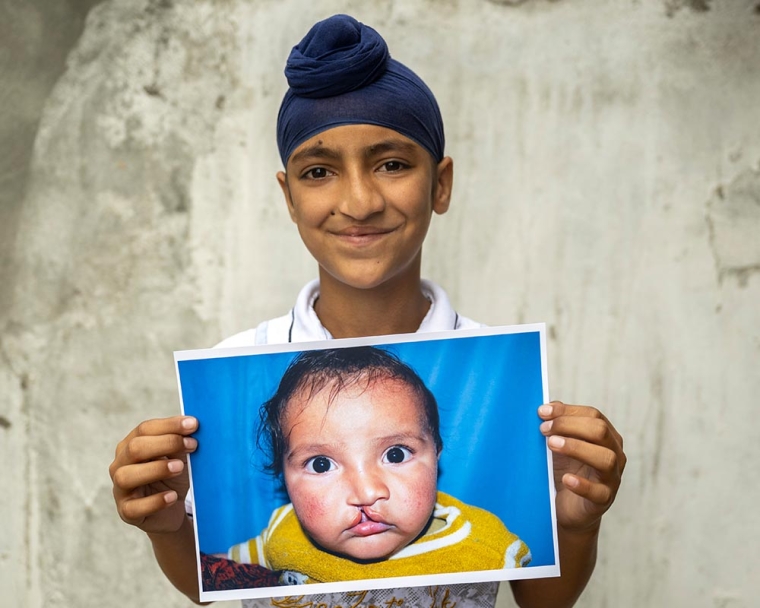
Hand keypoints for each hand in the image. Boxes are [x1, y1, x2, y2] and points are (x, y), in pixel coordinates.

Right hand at [109, 416, 198, 533]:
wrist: (172, 510)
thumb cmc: (172, 477)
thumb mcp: (178, 457)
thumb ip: (181, 443)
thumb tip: (192, 429)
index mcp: (131, 444)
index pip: (145, 429)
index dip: (170, 425)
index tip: (194, 424)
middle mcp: (121, 464)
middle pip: (135, 448)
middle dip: (166, 443)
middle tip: (192, 445)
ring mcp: (120, 489)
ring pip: (126, 476)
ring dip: (156, 469)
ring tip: (179, 467)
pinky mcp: (126, 512)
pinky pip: (134, 507)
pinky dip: (155, 501)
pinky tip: (172, 496)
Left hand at [538, 401, 625, 532]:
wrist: (566, 506)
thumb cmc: (565, 469)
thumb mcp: (560, 442)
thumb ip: (557, 423)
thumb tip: (548, 406)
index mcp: (605, 436)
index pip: (593, 415)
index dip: (567, 412)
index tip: (542, 413)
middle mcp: (614, 453)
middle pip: (600, 432)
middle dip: (569, 426)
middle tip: (544, 430)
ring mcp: (612, 478)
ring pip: (606, 458)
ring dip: (577, 448)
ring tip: (551, 445)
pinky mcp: (604, 500)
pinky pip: (599, 492)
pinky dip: (582, 484)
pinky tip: (566, 479)